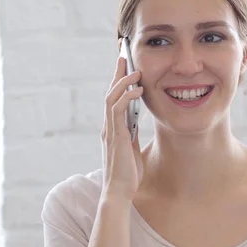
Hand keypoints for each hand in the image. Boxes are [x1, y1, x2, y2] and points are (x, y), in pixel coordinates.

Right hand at [100, 56, 143, 201]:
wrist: (120, 192)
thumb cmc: (128, 174)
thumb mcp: (132, 148)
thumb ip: (131, 133)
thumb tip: (136, 121)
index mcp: (113, 128)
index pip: (114, 98)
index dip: (118, 80)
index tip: (125, 64)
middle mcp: (108, 126)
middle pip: (110, 92)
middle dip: (117, 72)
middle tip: (123, 54)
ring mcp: (110, 130)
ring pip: (111, 97)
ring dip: (123, 81)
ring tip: (135, 70)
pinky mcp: (115, 135)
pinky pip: (118, 110)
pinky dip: (127, 97)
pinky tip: (138, 90)